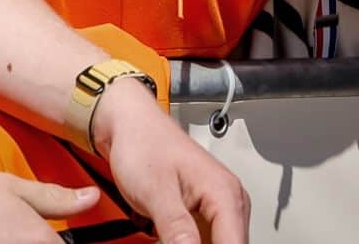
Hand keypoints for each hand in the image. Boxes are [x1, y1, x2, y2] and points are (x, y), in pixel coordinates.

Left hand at [90, 85, 249, 242]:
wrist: (130, 126)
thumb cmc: (143, 144)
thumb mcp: (155, 190)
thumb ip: (176, 226)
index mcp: (224, 192)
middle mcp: (229, 201)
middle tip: (169, 239)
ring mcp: (218, 208)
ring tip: (165, 234)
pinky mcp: (204, 214)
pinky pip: (205, 241)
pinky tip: (168, 239)